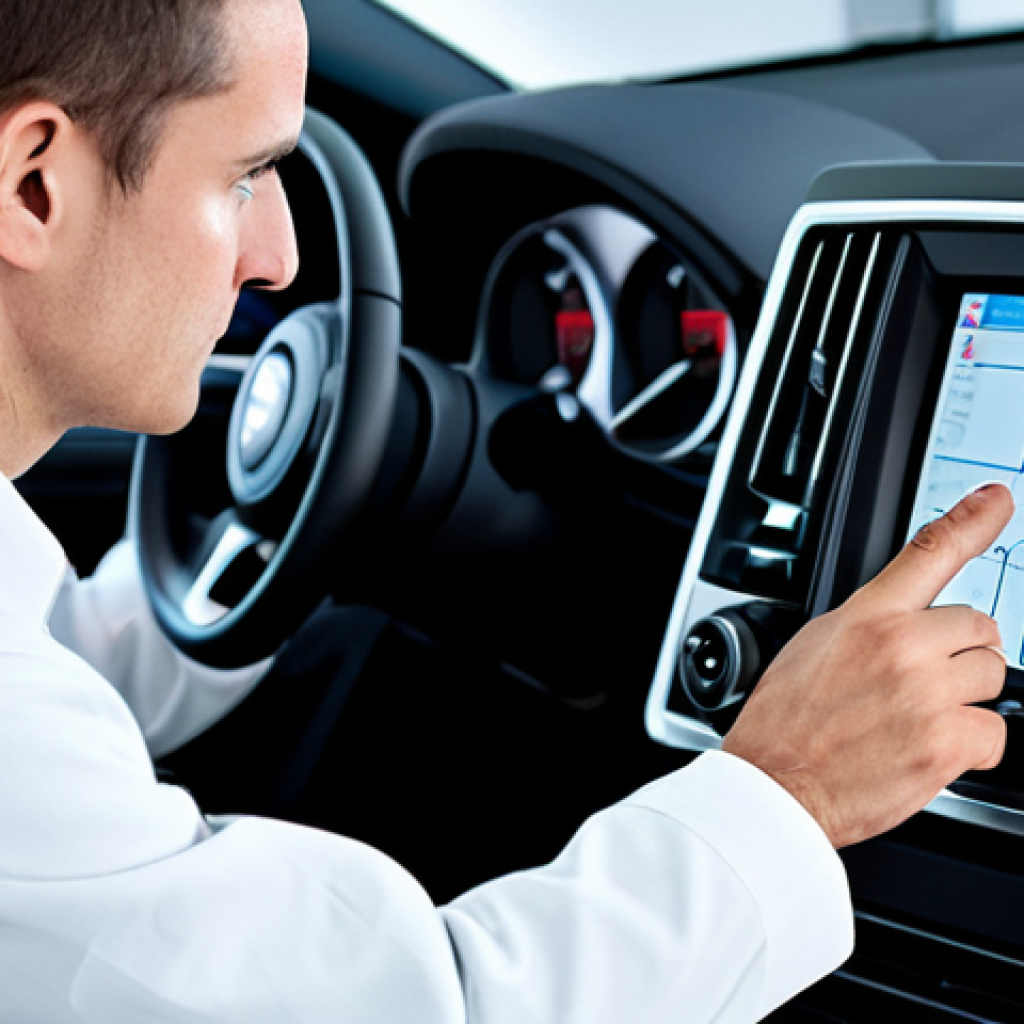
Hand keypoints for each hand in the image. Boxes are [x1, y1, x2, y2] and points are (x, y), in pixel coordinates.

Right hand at [722, 483, 1012, 847]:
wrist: (775, 785)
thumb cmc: (785, 722)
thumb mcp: (814, 646)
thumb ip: (868, 625)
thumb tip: (904, 620)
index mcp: (866, 617)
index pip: (929, 552)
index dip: (973, 519)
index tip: (998, 498)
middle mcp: (903, 647)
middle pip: (982, 629)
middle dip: (962, 655)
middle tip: (927, 682)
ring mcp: (928, 694)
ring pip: (994, 677)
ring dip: (968, 697)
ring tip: (922, 717)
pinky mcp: (946, 744)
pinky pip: (996, 732)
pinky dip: (972, 744)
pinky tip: (932, 749)